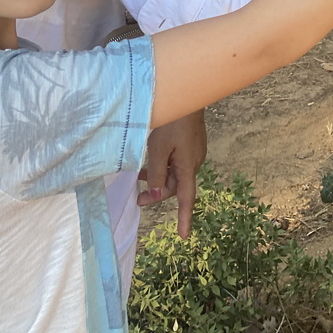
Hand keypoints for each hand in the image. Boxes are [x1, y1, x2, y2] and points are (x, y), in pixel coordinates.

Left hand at [136, 109, 206, 237]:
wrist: (188, 96)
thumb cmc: (172, 122)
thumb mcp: (158, 149)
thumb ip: (157, 174)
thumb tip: (158, 193)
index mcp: (188, 167)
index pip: (187, 199)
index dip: (184, 219)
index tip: (183, 237)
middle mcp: (194, 162)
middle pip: (177, 185)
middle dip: (159, 193)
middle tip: (138, 197)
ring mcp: (194, 151)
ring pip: (176, 172)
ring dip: (160, 177)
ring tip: (139, 174)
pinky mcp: (191, 142)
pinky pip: (178, 161)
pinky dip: (165, 165)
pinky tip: (152, 159)